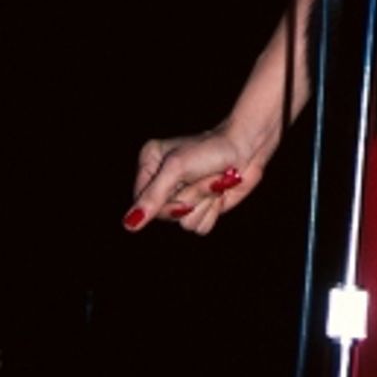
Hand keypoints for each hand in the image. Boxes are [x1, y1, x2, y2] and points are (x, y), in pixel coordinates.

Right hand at [122, 124, 265, 236]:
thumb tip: (128, 225)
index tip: (179, 193)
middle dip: (188, 200)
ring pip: (185, 224)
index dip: (161, 205)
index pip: (142, 204)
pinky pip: (201, 227)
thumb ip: (153, 198)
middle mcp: (165, 183)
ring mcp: (185, 196)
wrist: (248, 148)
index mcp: (150, 165)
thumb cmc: (211, 149)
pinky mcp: (203, 206)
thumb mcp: (176, 169)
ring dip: (203, 204)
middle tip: (202, 178)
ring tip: (213, 183)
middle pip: (164, 216)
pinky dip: (213, 211)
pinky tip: (219, 193)